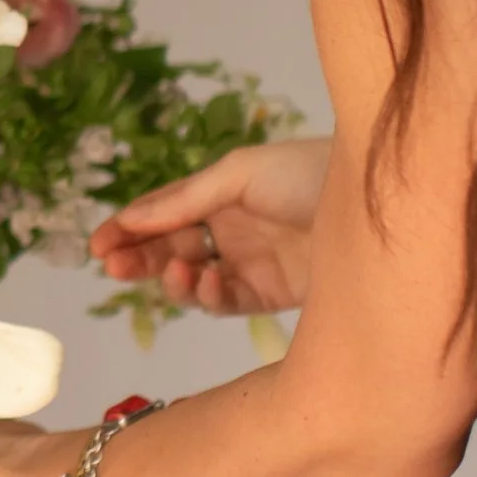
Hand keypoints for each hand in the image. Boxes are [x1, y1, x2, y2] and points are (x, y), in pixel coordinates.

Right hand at [91, 135, 333, 314]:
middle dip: (140, 258)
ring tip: (175, 274)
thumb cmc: (309, 173)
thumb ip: (185, 199)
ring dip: (174, 281)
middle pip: (171, 249)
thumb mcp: (241, 174)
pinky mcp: (273, 295)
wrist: (379, 207)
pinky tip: (205, 286)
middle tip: (114, 268)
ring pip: (194, 281)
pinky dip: (208, 298)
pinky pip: (227, 302)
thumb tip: (130, 219)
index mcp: (220, 192)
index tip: (98, 248)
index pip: (163, 214)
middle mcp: (232, 229)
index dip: (128, 230)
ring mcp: (252, 263)